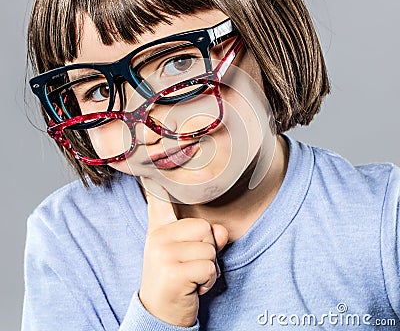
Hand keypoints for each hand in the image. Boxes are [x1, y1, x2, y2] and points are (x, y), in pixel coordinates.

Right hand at [138, 178, 228, 326]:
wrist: (160, 316)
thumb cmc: (178, 281)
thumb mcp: (190, 256)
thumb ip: (207, 239)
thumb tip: (221, 231)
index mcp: (160, 230)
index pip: (158, 202)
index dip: (155, 183)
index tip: (148, 167)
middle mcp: (158, 238)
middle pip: (204, 227)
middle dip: (208, 250)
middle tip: (192, 266)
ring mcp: (162, 254)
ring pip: (209, 248)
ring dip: (209, 268)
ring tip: (192, 277)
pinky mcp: (171, 272)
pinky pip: (208, 267)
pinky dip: (208, 281)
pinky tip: (193, 288)